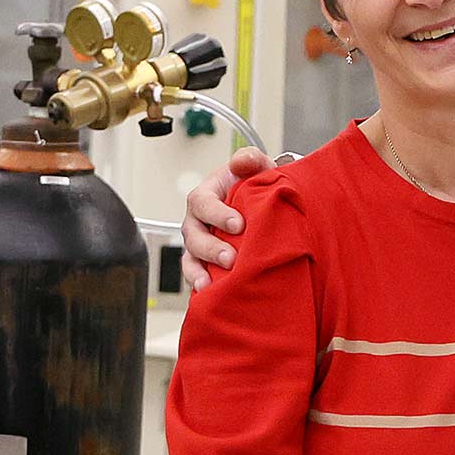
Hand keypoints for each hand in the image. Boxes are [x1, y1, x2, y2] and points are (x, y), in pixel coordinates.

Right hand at [179, 146, 273, 290]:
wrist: (264, 208)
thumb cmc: (255, 186)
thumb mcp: (256, 167)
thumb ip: (250, 159)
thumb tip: (242, 162)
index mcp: (206, 196)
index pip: (202, 202)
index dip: (217, 214)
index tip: (239, 224)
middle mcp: (197, 221)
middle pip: (193, 235)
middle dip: (210, 248)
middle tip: (231, 258)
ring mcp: (200, 245)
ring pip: (190, 258)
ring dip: (199, 271)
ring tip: (211, 283)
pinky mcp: (206, 264)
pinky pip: (196, 276)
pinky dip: (200, 285)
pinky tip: (210, 294)